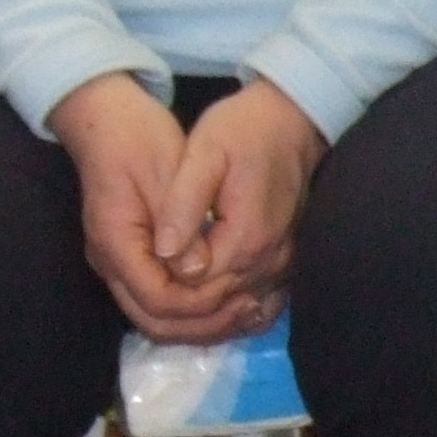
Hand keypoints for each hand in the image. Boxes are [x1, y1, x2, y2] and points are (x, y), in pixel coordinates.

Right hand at [47, 73, 248, 342]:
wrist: (108, 119)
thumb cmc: (137, 137)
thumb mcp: (167, 172)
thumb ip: (182, 224)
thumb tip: (198, 270)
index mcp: (114, 242)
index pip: (158, 301)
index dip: (201, 303)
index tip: (238, 287)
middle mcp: (111, 264)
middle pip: (156, 322)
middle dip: (205, 324)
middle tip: (250, 309)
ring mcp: (119, 267)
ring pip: (159, 321)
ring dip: (203, 323)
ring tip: (248, 310)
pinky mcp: (135, 263)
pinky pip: (163, 305)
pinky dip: (196, 311)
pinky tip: (231, 301)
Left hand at [155, 79, 327, 319]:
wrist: (294, 124)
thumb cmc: (244, 131)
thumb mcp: (204, 154)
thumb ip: (183, 205)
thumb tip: (165, 253)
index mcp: (245, 240)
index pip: (195, 287)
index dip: (164, 283)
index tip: (142, 262)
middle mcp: (270, 263)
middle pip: (217, 306)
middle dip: (180, 303)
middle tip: (145, 284)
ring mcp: (284, 267)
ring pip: (240, 311)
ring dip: (206, 312)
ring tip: (170, 298)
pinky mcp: (289, 264)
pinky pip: (263, 305)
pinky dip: (235, 310)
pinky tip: (210, 301)